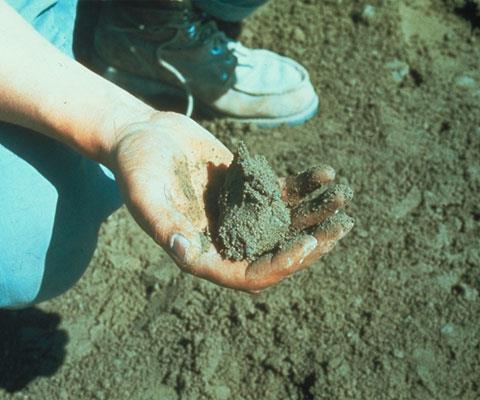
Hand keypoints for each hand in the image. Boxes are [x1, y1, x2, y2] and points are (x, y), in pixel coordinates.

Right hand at [109, 112, 352, 291]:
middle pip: (278, 251)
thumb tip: (184, 251)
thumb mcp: (144, 194)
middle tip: (343, 227)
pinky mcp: (250, 188)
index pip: (249, 274)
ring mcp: (242, 214)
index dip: (280, 265)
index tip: (307, 245)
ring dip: (317, 214)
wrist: (143, 135)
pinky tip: (328, 174)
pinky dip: (306, 186)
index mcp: (204, 253)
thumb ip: (163, 224)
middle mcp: (228, 239)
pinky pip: (284, 193)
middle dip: (313, 243)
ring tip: (344, 198)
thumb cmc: (136, 165)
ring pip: (288, 223)